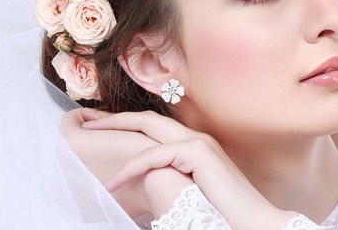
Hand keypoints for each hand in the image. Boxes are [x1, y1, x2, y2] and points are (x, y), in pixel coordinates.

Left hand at [82, 110, 297, 229]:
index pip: (153, 127)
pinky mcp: (198, 153)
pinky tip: (114, 180)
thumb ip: (172, 177)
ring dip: (114, 129)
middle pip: (145, 118)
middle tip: (86, 120)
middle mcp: (195, 137)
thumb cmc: (222, 212)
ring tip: (88, 136)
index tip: (100, 128)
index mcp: (194, 145)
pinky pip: (155, 155)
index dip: (125, 124)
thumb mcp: (190, 189)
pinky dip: (132, 167)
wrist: (252, 222)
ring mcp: (197, 142)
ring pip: (147, 127)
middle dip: (113, 118)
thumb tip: (146, 182)